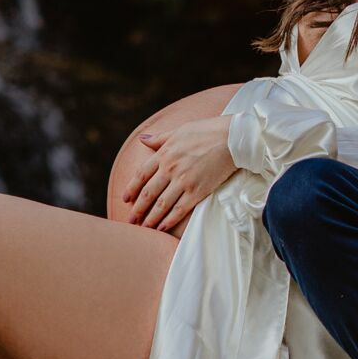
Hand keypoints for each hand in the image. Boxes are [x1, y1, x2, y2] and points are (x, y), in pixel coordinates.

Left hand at [121, 115, 238, 232]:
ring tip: (144, 228)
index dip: (132, 188)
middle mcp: (170, 169)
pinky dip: (169, 220)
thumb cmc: (207, 131)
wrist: (232, 138)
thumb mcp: (179, 130)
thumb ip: (160, 138)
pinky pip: (179, 209)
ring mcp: (184, 181)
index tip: (125, 199)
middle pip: (148, 193)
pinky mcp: (198, 191)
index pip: (141, 174)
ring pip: (161, 204)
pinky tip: (162, 227)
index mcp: (164, 153)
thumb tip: (142, 139)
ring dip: (151, 218)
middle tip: (130, 220)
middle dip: (137, 209)